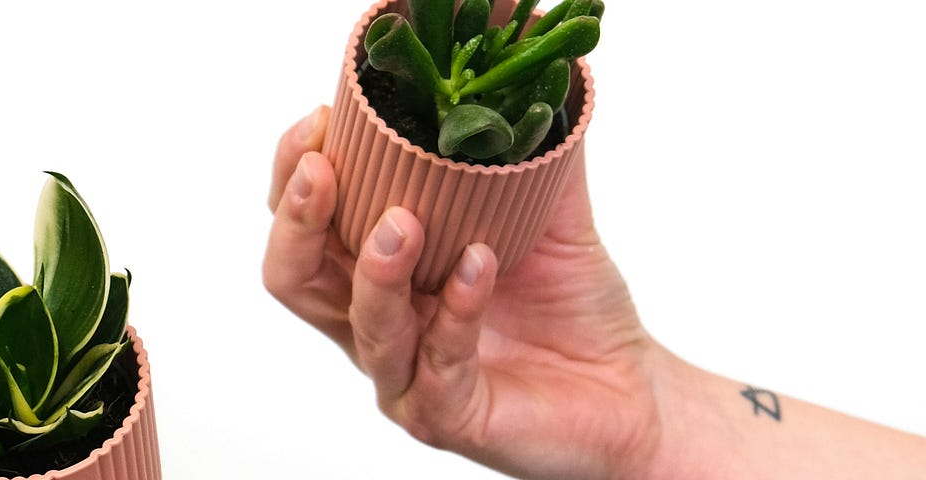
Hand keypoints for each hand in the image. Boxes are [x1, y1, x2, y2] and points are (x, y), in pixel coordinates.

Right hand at [264, 106, 663, 478]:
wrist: (631, 391)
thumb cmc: (574, 308)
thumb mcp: (551, 214)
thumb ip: (534, 151)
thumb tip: (534, 73)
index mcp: (382, 271)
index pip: (306, 222)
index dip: (294, 173)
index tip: (321, 122)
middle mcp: (380, 324)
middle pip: (294, 278)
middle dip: (297, 220)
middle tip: (322, 171)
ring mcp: (407, 376)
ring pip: (362, 326)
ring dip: (376, 269)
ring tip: (403, 222)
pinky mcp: (451, 416)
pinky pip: (437, 366)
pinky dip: (457, 312)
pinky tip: (479, 267)